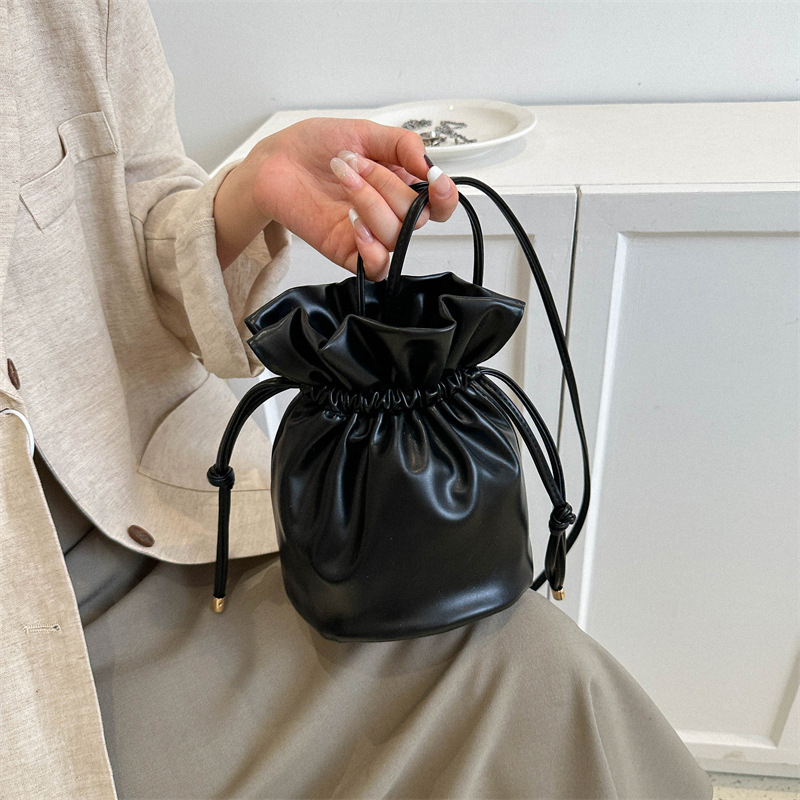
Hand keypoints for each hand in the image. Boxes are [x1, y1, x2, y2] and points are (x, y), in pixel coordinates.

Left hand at [213, 118, 458, 279]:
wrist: (276, 162)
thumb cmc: (316, 146)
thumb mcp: (364, 132)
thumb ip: (402, 145)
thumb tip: (430, 165)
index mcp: (402, 184)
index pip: (441, 204)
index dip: (445, 197)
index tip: (434, 181)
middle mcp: (390, 212)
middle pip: (417, 216)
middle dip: (386, 185)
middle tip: (354, 164)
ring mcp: (370, 235)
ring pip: (396, 236)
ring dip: (370, 203)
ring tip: (343, 179)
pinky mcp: (348, 253)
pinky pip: (377, 268)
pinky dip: (373, 249)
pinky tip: (353, 224)